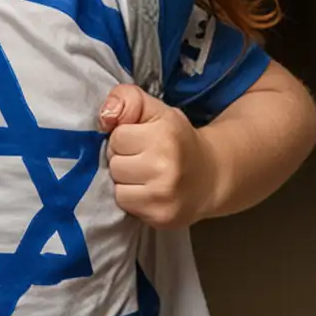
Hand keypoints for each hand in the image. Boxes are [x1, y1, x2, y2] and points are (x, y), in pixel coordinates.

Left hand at [100, 84, 222, 228]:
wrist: (211, 176)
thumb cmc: (176, 139)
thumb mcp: (156, 110)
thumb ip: (127, 99)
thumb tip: (105, 116)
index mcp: (165, 133)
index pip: (117, 137)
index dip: (125, 137)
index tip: (141, 141)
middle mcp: (166, 165)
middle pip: (114, 163)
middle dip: (124, 159)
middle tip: (143, 159)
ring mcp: (164, 194)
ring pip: (116, 186)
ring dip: (125, 181)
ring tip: (145, 176)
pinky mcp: (161, 216)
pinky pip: (125, 205)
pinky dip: (132, 198)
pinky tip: (148, 192)